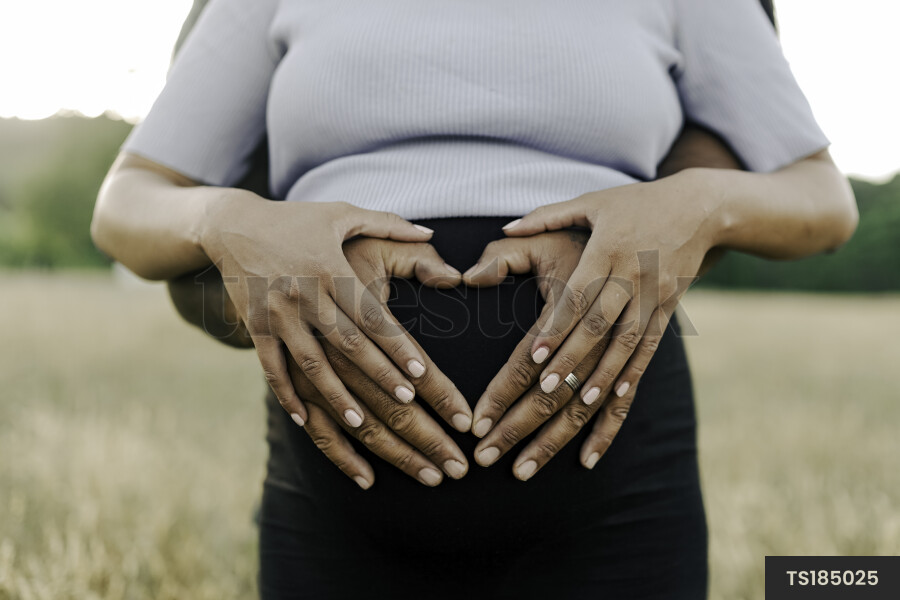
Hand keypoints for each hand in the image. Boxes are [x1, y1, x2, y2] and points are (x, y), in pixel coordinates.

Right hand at [200, 196, 461, 428]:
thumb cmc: (297, 219)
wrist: (231, 224)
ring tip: (362, 423)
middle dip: (378, 374)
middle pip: (348, 343)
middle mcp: (305, 294)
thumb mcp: (342, 213)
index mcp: (331, 268)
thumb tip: (432, 233)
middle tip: (407, 402)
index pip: (370, 315)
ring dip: (336, 395)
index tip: (421, 372)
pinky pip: (271, 367)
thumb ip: (389, 223)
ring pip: (311, 363)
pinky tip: (305, 419)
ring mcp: (278, 313)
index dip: (395, 344)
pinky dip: (286, 394)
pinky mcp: (256, 327)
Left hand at [485, 180, 712, 476]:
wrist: (700, 207)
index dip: (557, 328)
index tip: (535, 357)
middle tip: (544, 391)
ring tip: (580, 402)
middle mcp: (632, 274)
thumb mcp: (591, 202)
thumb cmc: (634, 204)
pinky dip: (634, 372)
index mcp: (607, 248)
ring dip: (603, 375)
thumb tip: (505, 226)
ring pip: (627, 342)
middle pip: (599, 326)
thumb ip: (546, 216)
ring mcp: (655, 294)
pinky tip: (617, 397)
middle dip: (572, 360)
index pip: (578, 295)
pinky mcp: (670, 307)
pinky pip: (650, 345)